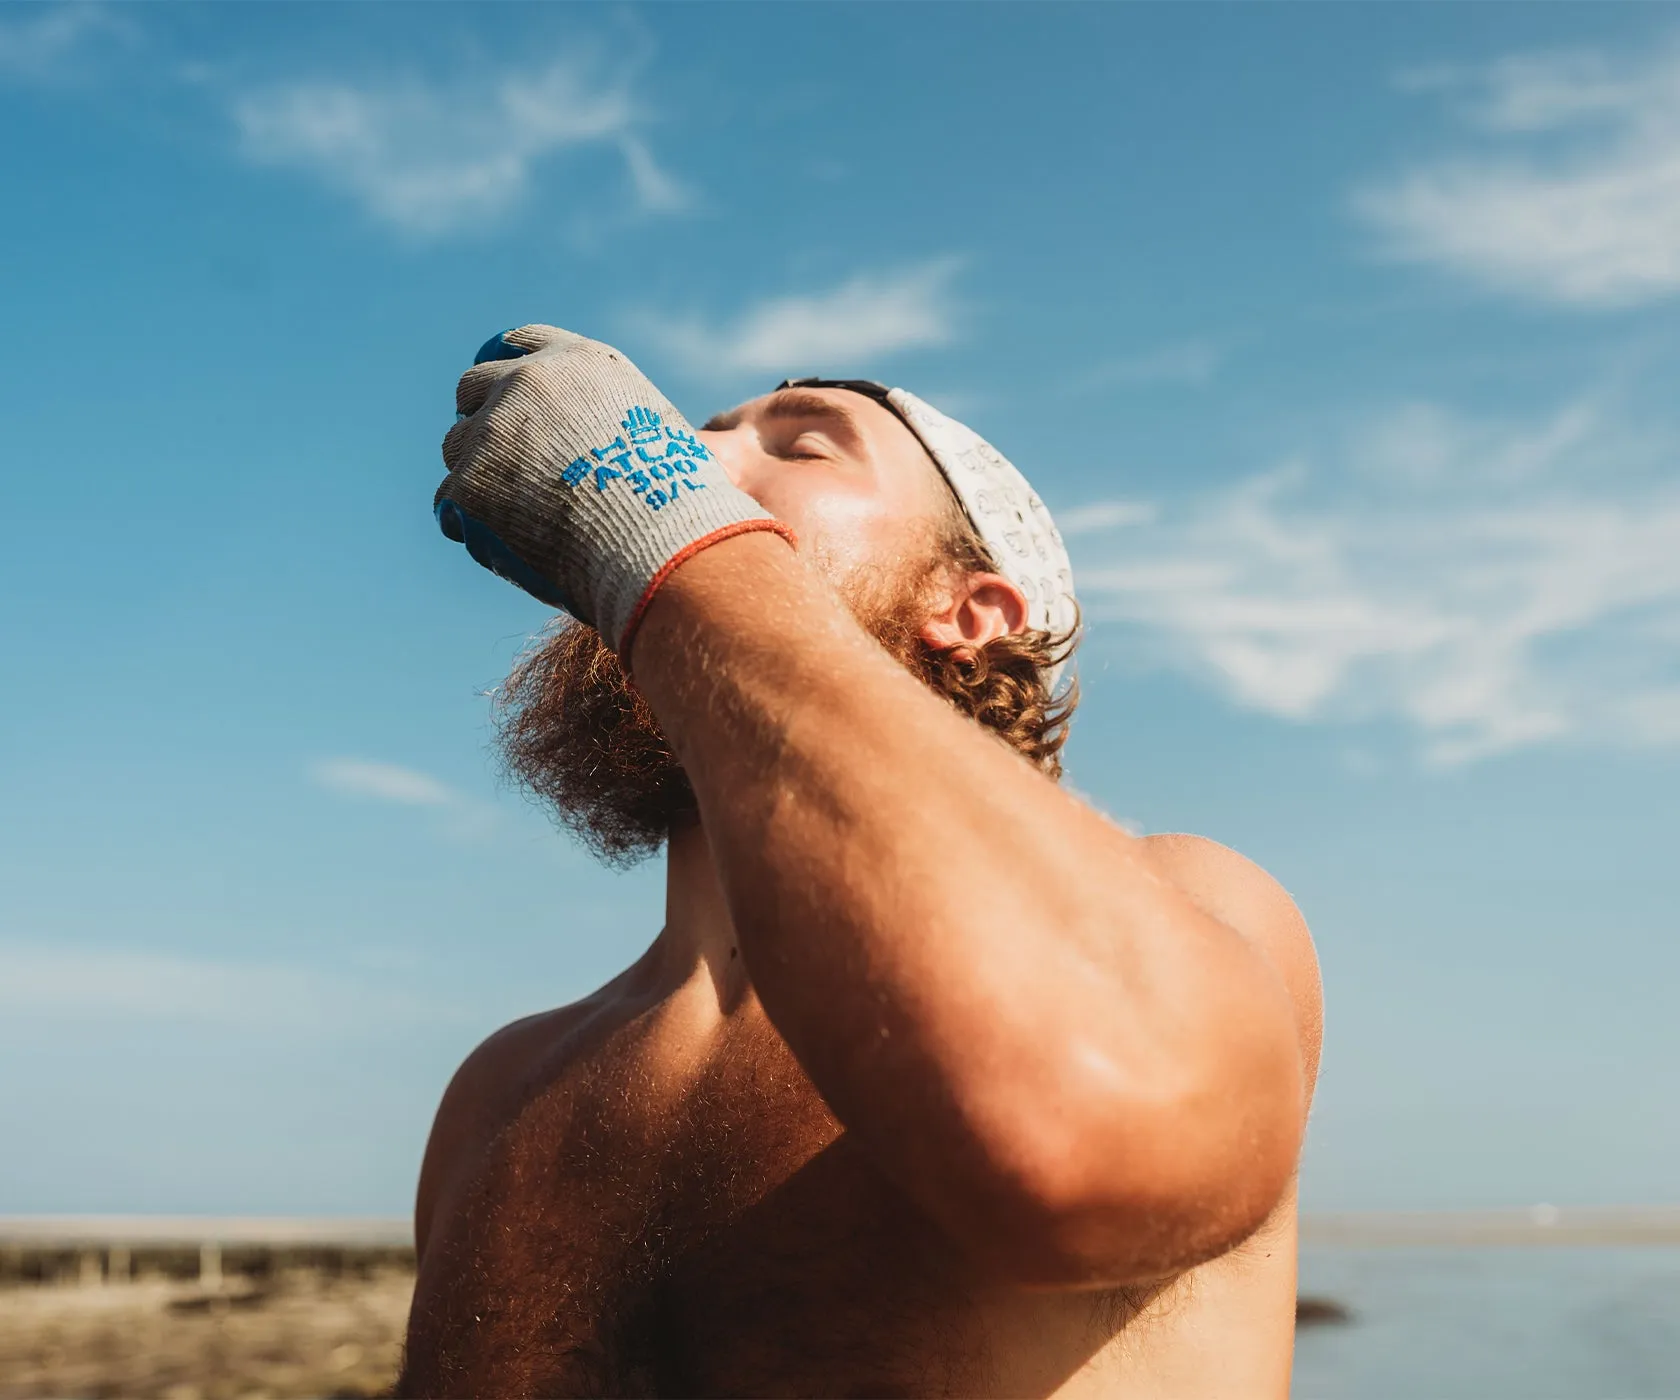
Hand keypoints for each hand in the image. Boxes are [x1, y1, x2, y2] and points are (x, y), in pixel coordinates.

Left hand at [436, 324, 793, 657]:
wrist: (661, 541)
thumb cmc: (676, 502)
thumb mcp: (653, 433)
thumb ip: (606, 421)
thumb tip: (588, 453)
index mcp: (577, 361)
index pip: (518, 343)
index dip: (506, 370)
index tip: (502, 392)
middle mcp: (527, 382)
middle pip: (472, 387)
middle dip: (480, 419)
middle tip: (498, 462)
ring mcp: (493, 430)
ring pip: (457, 447)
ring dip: (478, 476)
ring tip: (524, 518)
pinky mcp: (470, 483)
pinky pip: (449, 504)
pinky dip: (471, 524)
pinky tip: (509, 545)